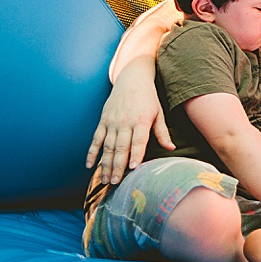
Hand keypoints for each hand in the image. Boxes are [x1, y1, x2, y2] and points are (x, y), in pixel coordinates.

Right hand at [85, 64, 173, 184]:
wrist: (132, 79)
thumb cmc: (148, 98)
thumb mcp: (159, 113)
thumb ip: (162, 132)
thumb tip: (171, 148)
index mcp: (141, 121)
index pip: (138, 141)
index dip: (135, 155)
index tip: (133, 169)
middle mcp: (125, 122)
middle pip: (121, 147)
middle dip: (118, 166)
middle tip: (116, 182)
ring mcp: (112, 122)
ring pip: (107, 146)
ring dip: (105, 164)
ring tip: (105, 180)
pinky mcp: (103, 121)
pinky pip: (96, 139)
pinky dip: (92, 152)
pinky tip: (89, 165)